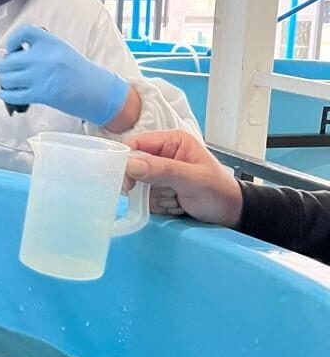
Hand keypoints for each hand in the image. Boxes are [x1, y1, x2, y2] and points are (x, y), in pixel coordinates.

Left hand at [0, 25, 129, 125]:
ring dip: (5, 82)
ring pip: (7, 79)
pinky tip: (6, 94)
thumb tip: (14, 55)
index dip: (12, 40)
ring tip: (9, 83)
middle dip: (5, 67)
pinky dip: (6, 95)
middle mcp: (42, 57)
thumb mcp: (62, 50)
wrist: (97, 91)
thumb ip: (41, 50)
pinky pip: (12, 95)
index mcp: (50, 42)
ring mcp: (39, 76)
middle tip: (9, 71)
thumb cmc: (80, 72)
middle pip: (8, 61)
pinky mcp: (39, 94)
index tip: (12, 49)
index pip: (23, 32)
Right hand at [124, 130, 243, 226]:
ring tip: (176, 200)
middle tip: (166, 194)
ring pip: (137, 186)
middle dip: (145, 186)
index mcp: (172, 142)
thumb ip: (162, 170)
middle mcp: (162, 155)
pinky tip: (174, 206)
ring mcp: (158, 174)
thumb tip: (130, 165)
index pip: (135, 144)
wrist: (231, 214)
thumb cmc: (219, 192)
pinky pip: (143, 199)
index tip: (128, 183)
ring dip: (153, 198)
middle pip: (132, 167)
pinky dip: (156, 206)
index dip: (126, 162)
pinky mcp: (157, 190)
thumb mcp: (193, 180)